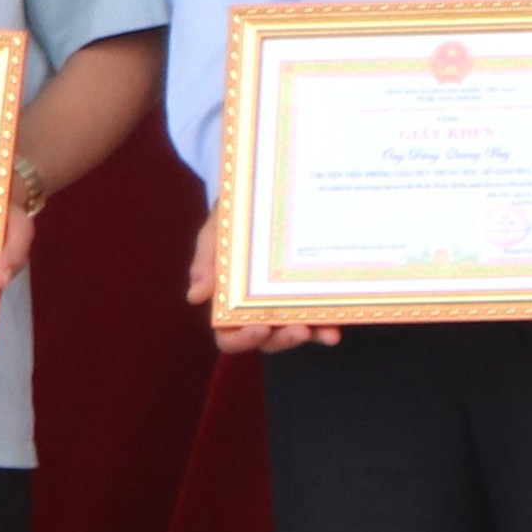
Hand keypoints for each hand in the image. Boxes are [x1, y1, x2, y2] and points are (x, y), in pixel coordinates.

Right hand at [194, 209, 333, 354]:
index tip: (259, 328)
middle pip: (267, 339)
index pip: (229, 335)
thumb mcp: (217, 230)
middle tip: (298, 330)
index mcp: (230, 301)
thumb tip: (195, 297)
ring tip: (325, 332)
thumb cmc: (236, 216)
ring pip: (296, 332)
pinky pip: (319, 316)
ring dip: (311, 336)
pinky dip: (327, 325)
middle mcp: (258, 307)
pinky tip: (336, 327)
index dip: (242, 340)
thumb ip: (206, 260)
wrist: (266, 191)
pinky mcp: (311, 294)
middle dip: (283, 340)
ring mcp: (287, 302)